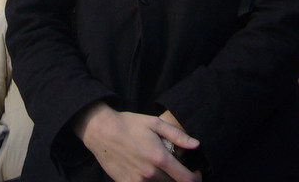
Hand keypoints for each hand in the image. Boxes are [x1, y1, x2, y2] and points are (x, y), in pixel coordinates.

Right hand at [73, 103, 200, 181]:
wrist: (102, 131)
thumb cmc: (129, 125)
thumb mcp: (155, 123)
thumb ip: (177, 135)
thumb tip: (196, 144)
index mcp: (160, 158)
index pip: (186, 179)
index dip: (196, 179)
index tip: (196, 174)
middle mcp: (150, 173)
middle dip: (180, 180)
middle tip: (178, 171)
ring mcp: (137, 181)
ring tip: (165, 173)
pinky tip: (150, 175)